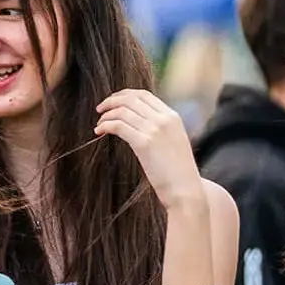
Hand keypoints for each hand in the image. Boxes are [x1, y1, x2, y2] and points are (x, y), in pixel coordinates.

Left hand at [91, 90, 202, 208]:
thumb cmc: (178, 172)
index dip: (124, 94)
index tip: (113, 101)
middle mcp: (164, 119)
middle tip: (100, 109)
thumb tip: (138, 121)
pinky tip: (99, 132)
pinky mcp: (144, 143)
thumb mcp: (175, 142)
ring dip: (106, 115)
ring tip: (99, 125)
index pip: (144, 95)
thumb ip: (161, 128)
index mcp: (173, 117)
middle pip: (131, 99)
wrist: (186, 190)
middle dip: (111, 101)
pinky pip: (117, 125)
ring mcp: (155, 130)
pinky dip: (105, 126)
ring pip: (122, 111)